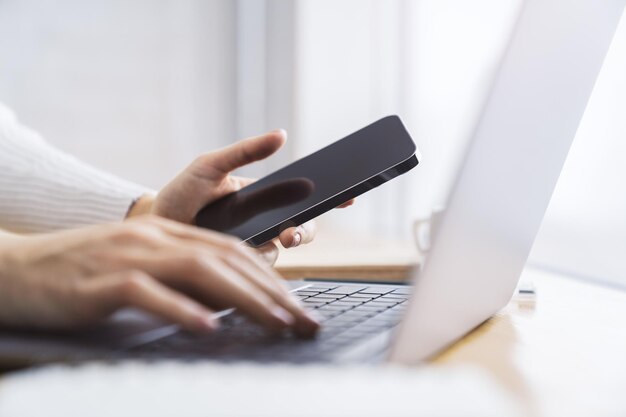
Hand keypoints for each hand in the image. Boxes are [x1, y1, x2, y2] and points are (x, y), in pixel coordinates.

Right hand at [0, 216, 319, 335]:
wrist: (18, 267)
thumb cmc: (84, 272)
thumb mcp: (142, 267)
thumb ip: (183, 277)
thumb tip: (229, 303)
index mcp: (169, 232)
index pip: (233, 251)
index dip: (271, 278)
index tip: (297, 305)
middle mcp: (156, 238)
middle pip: (227, 261)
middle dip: (273, 293)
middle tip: (303, 322)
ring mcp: (130, 255)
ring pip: (200, 271)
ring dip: (245, 300)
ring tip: (276, 324)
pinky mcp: (103, 280)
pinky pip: (149, 293)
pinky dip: (182, 309)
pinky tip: (208, 327)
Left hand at [130, 130, 352, 263]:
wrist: (153, 225)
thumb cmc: (183, 193)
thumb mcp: (211, 166)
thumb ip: (245, 152)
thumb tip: (280, 134)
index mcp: (264, 197)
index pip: (302, 198)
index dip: (329, 198)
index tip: (349, 196)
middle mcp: (263, 224)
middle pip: (302, 229)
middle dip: (306, 230)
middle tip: (293, 230)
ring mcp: (252, 246)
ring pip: (282, 251)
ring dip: (281, 246)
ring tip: (275, 237)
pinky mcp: (238, 268)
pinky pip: (258, 267)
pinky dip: (258, 260)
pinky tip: (246, 253)